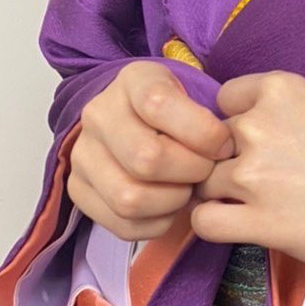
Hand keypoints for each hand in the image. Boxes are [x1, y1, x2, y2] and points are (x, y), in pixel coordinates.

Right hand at [67, 60, 234, 240]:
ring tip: (188, 188)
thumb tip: (225, 152)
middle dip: (190, 172)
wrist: (137, 119)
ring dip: (173, 201)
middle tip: (207, 171)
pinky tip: (170, 206)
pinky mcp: (79, 190)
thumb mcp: (196, 92)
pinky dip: (156, 223)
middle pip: (146, 158)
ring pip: (130, 198)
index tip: (223, 144)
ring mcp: (83, 154)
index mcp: (131, 80)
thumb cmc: (178, 109)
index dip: (201, 131)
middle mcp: (99, 114)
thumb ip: (210, 115)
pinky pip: (121, 225)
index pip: (159, 103)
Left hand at [189, 70, 304, 305]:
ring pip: (204, 180)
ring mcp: (253, 173)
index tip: (259, 141)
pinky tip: (242, 227)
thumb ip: (281, 115)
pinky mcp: (256, 220)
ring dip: (223, 194)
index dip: (236, 121)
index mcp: (281, 89)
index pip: (224, 98)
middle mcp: (260, 124)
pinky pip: (204, 220)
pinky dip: (215, 225)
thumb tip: (242, 129)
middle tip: (262, 179)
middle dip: (228, 159)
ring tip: (257, 205)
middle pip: (210, 141)